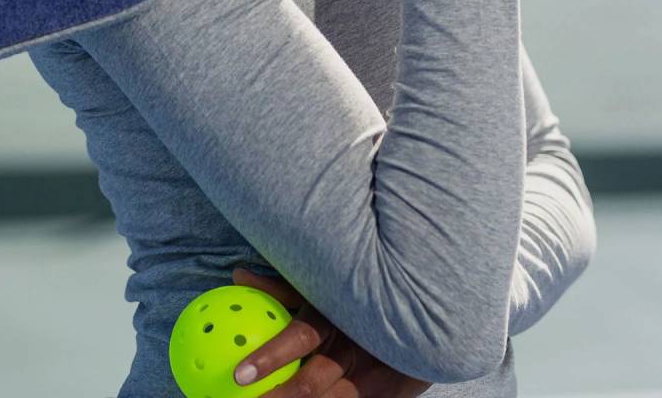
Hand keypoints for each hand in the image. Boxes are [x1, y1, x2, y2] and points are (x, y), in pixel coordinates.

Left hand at [230, 266, 432, 396]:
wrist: (423, 312)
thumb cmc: (356, 294)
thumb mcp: (320, 287)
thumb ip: (282, 287)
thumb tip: (238, 275)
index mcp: (335, 317)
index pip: (300, 339)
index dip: (271, 357)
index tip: (240, 374)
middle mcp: (353, 348)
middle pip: (311, 383)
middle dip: (279, 397)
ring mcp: (369, 376)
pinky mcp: (384, 394)